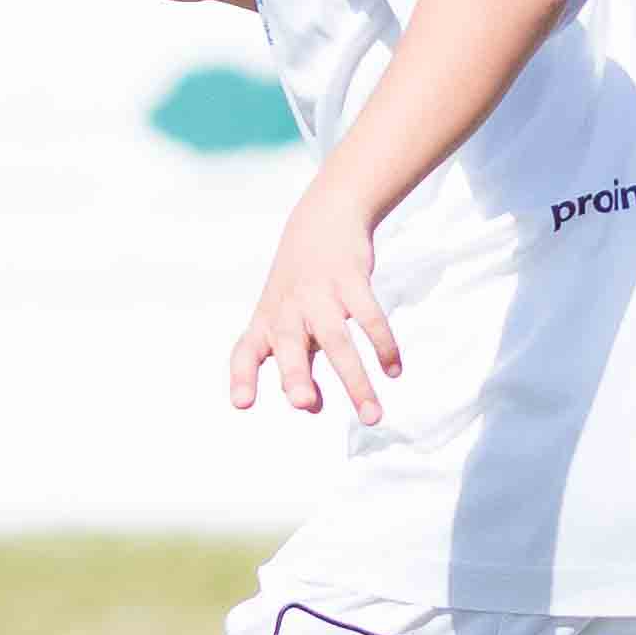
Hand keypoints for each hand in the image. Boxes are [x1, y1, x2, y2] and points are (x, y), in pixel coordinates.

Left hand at [230, 184, 402, 421]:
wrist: (323, 218)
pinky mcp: (350, 279)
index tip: (242, 404)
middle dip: (296, 375)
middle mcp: (288, 308)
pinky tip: (393, 370)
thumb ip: (297, 362)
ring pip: (337, 341)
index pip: (245, 352)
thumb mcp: (289, 319)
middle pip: (290, 345)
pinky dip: (383, 345)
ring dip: (356, 381)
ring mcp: (319, 292)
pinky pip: (369, 317)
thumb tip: (310, 409)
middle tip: (303, 405)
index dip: (242, 377)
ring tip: (372, 416)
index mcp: (267, 321)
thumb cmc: (301, 285)